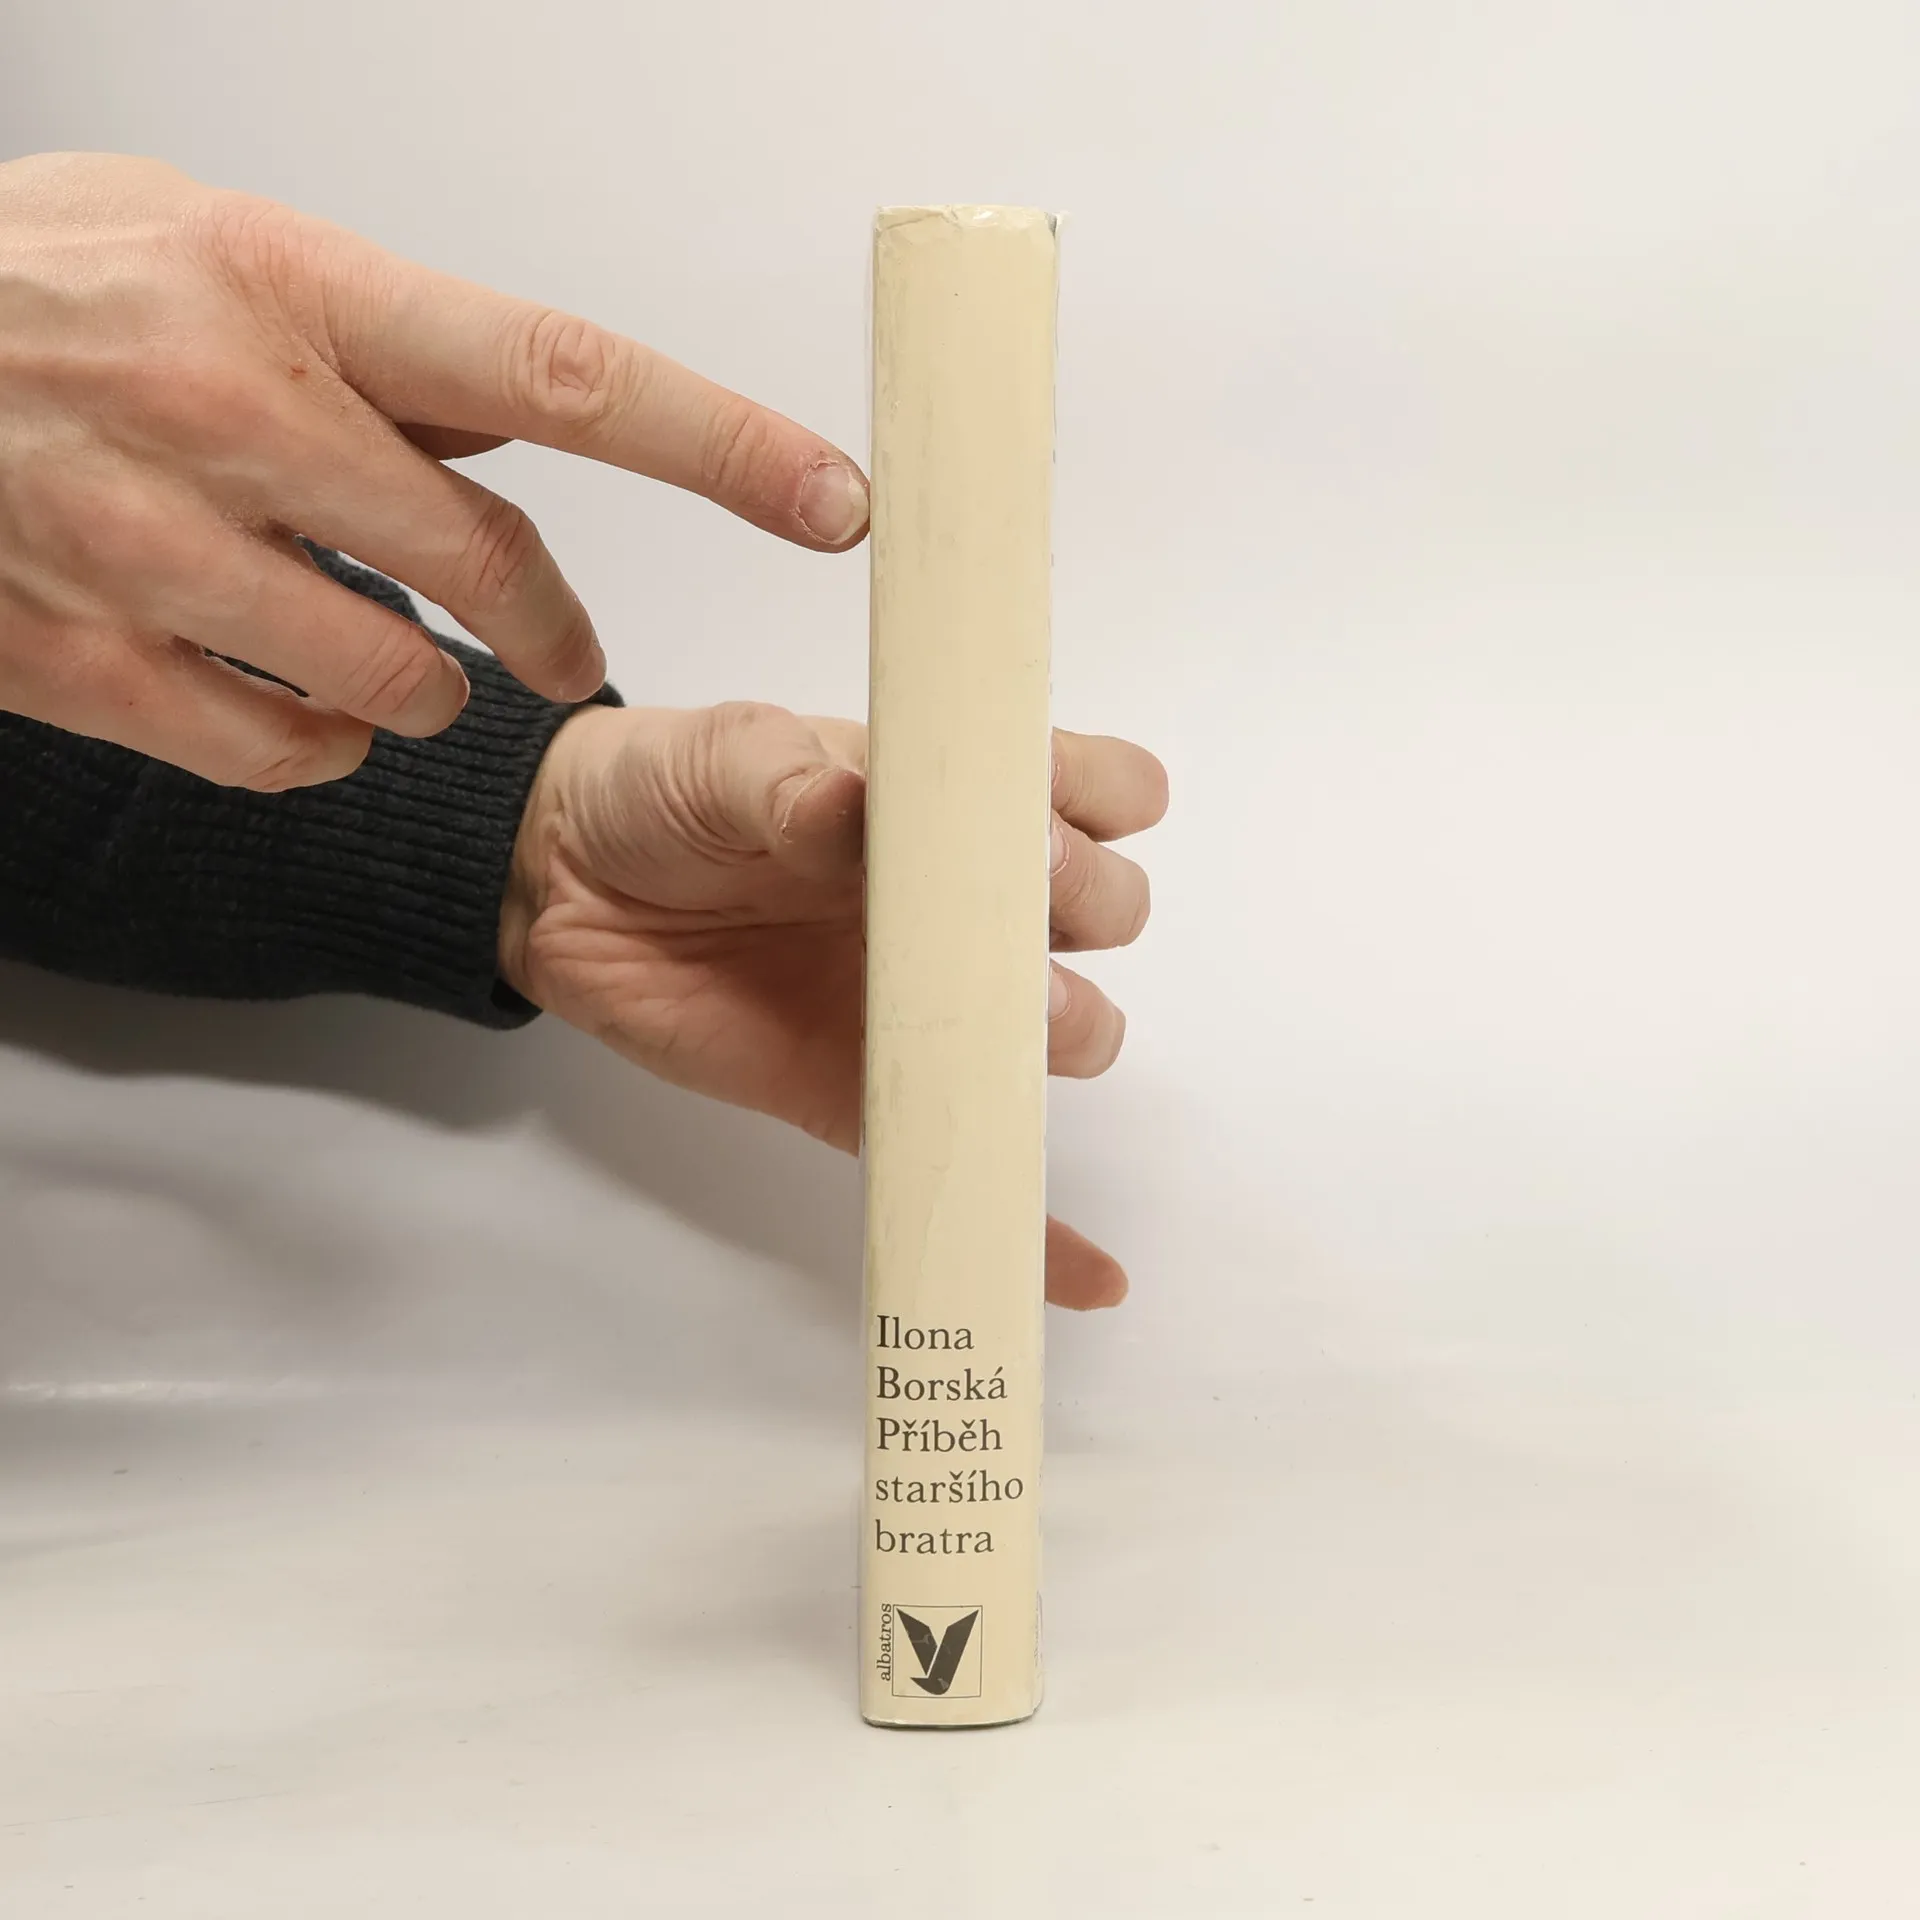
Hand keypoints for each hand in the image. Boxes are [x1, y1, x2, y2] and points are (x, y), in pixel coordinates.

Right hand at [0, 153, 867, 789]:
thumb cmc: (38, 289)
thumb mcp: (216, 247)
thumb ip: (380, 342)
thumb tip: (522, 419)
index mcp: (287, 287)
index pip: (562, 374)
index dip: (719, 448)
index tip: (831, 498)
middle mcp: (229, 414)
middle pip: (493, 570)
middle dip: (557, 631)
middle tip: (563, 649)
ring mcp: (150, 550)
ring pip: (398, 682)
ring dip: (434, 688)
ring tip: (391, 648)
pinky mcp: (87, 664)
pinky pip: (286, 755)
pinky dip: (326, 746)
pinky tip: (301, 696)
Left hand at [501, 702, 1167, 1306]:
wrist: (565, 883)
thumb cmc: (667, 792)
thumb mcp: (728, 756)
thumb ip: (796, 781)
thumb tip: (860, 810)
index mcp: (954, 805)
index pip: (1098, 791)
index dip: (1106, 802)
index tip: (1053, 817)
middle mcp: (967, 904)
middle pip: (1108, 912)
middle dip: (1090, 908)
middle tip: (1021, 904)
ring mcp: (929, 1007)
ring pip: (1063, 1032)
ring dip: (1066, 1032)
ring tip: (1008, 1025)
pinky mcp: (866, 1097)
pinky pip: (963, 1162)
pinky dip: (1035, 1232)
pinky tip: (1087, 1276)